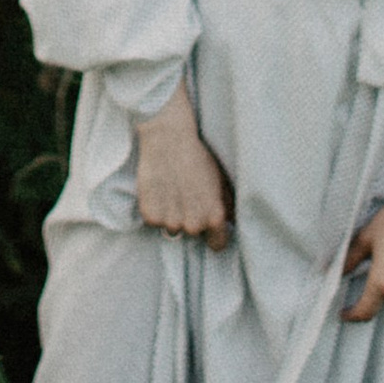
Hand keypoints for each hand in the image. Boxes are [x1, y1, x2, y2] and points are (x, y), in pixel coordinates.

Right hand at [133, 88, 233, 249]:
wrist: (168, 138)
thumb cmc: (198, 156)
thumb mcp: (220, 179)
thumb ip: (228, 205)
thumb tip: (233, 223)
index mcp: (214, 217)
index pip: (217, 245)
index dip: (214, 236)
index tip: (209, 228)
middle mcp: (193, 224)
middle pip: (193, 233)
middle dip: (190, 219)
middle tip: (186, 196)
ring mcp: (170, 221)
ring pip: (172, 228)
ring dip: (171, 215)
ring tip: (171, 190)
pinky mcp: (150, 216)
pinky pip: (154, 220)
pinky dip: (154, 209)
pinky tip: (158, 189)